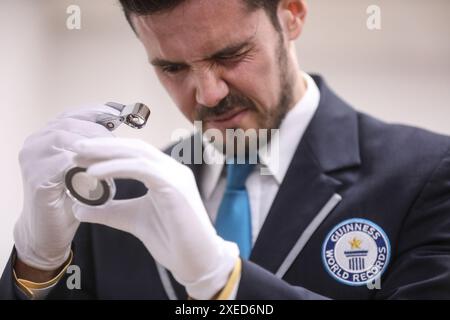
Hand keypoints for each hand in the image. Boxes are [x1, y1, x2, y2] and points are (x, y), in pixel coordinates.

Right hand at [14, 105, 118, 270]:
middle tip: (124, 141)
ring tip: (118, 155)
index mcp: (45, 137)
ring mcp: (32, 159)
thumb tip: (116, 134)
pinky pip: (67, 164)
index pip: (72, 115)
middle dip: (100, 130)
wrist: (47, 233)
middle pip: (70, 124)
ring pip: (68, 139)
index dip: (96, 112)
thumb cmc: (67, 199)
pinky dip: (89, 165)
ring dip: (96, 146)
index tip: (121, 115)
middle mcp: (35, 143)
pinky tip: (106, 171)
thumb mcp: (80, 168)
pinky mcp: (37, 178)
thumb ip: (90, 150)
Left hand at [71, 137, 238, 298]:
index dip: (106, 151)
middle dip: (103, 145)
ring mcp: (175, 175)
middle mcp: (172, 169)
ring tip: (79, 156)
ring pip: (138, 154)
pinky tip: (94, 172)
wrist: (195, 259)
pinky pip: (142, 169)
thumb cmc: (171, 239)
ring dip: (106, 152)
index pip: (134, 153)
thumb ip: (109, 211)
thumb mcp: (131, 219)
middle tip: (75, 148)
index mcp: (164, 173)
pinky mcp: (175, 186)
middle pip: (135, 147)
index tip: (80, 156)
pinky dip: (116, 168)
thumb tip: (79, 208)